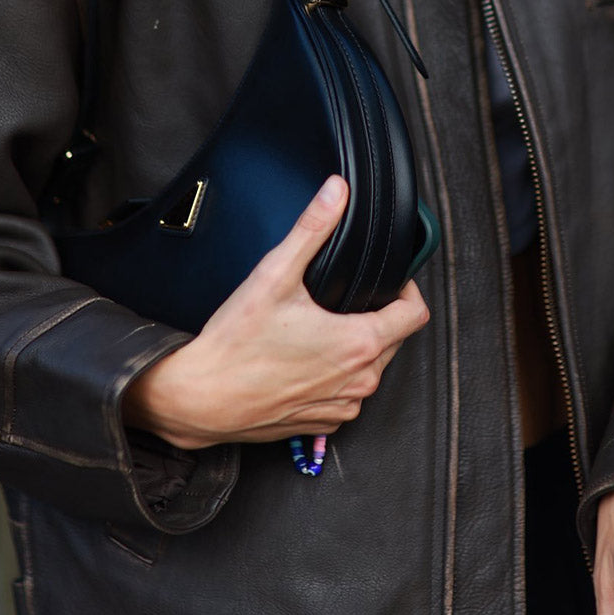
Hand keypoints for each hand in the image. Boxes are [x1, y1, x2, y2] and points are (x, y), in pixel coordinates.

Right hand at [122, 175, 429, 448]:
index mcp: (359, 344)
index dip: (406, 289)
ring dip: (359, 347)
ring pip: (372, 368)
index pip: (415, 314)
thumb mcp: (275, 274)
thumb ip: (312, 228)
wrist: (198, 398)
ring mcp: (343, 406)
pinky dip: (337, 376)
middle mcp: (359, 381)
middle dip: (379, 314)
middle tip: (346, 298)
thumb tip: (336, 192)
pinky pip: (347, 394)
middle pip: (395, 339)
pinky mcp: (324, 422)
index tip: (388, 280)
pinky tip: (307, 359)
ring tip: (324, 326)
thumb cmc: (235, 345)